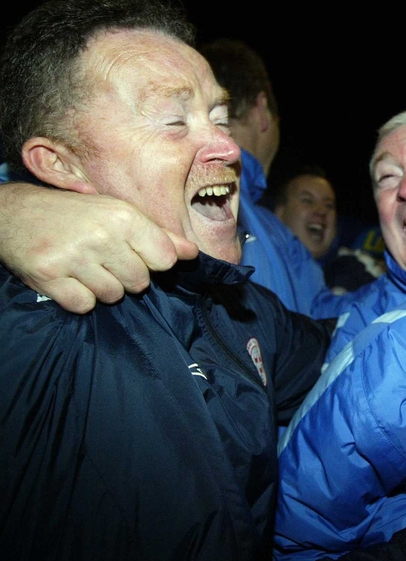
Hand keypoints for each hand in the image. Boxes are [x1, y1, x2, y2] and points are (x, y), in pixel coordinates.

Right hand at [0, 184, 197, 312]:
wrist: (15, 213)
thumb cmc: (75, 215)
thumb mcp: (118, 214)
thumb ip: (158, 235)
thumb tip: (192, 253)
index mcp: (124, 217)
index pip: (165, 260)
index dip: (153, 262)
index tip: (136, 254)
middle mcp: (101, 236)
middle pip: (140, 282)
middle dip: (125, 276)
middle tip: (103, 258)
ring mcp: (74, 257)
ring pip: (113, 296)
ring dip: (102, 287)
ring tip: (85, 266)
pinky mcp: (49, 276)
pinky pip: (84, 305)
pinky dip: (78, 297)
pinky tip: (69, 278)